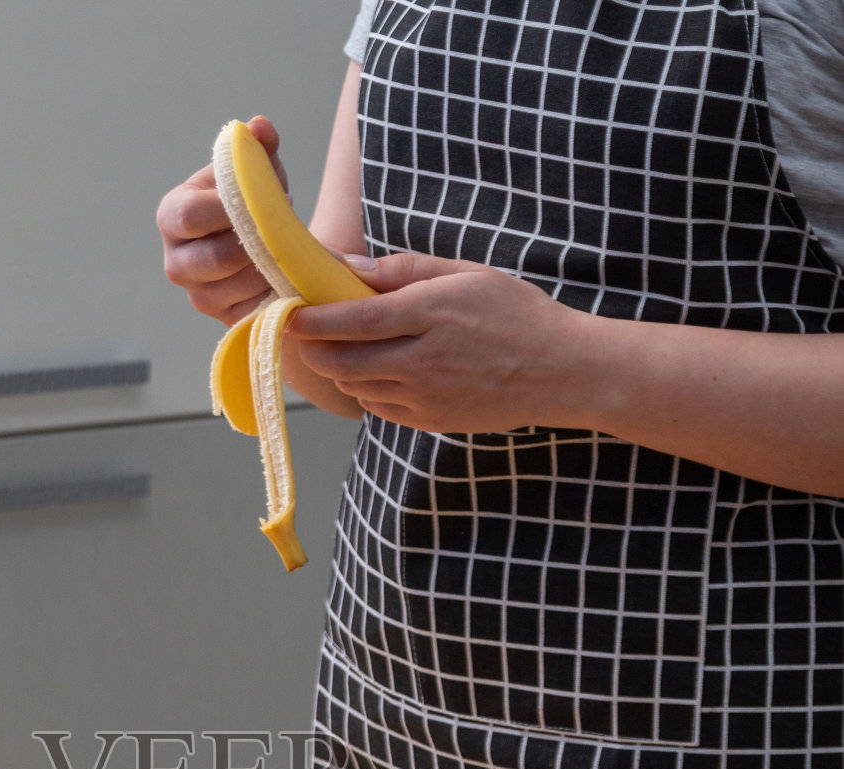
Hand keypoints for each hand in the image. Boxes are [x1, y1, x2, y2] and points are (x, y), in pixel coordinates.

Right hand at [156, 115, 287, 326]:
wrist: (263, 245)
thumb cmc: (253, 201)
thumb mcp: (256, 169)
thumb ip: (257, 146)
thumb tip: (258, 127)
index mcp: (172, 216)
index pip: (191, 216)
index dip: (230, 209)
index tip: (264, 197)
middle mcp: (176, 262)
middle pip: (216, 258)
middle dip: (256, 241)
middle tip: (282, 225)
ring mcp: (198, 296)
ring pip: (239, 285)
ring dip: (271, 265)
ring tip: (286, 245)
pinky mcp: (223, 319)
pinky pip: (254, 307)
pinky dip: (276, 289)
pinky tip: (286, 271)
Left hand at [289, 253, 596, 432]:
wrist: (562, 371)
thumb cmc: (516, 314)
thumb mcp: (466, 275)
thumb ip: (404, 271)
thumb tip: (349, 267)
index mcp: (431, 314)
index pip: (354, 321)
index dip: (313, 321)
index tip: (288, 313)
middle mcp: (423, 360)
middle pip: (343, 362)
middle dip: (313, 349)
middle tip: (301, 334)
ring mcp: (425, 396)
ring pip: (356, 387)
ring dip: (339, 368)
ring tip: (341, 347)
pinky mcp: (430, 421)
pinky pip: (379, 407)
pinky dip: (365, 389)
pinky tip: (376, 370)